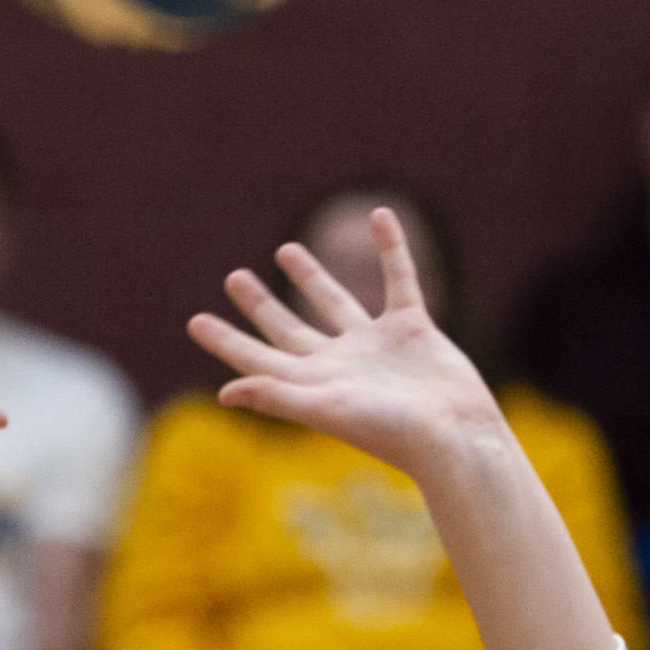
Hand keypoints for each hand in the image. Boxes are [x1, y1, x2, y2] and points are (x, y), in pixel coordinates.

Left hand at [188, 212, 501, 478]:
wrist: (454, 435)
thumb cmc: (390, 431)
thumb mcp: (327, 410)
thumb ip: (276, 396)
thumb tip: (224, 394)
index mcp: (311, 385)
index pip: (256, 359)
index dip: (225, 340)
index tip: (195, 320)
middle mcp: (338, 364)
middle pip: (288, 328)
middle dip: (260, 305)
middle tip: (233, 277)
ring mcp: (375, 345)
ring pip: (335, 302)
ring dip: (311, 276)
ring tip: (284, 250)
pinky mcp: (412, 327)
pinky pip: (399, 277)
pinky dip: (391, 247)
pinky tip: (380, 214)